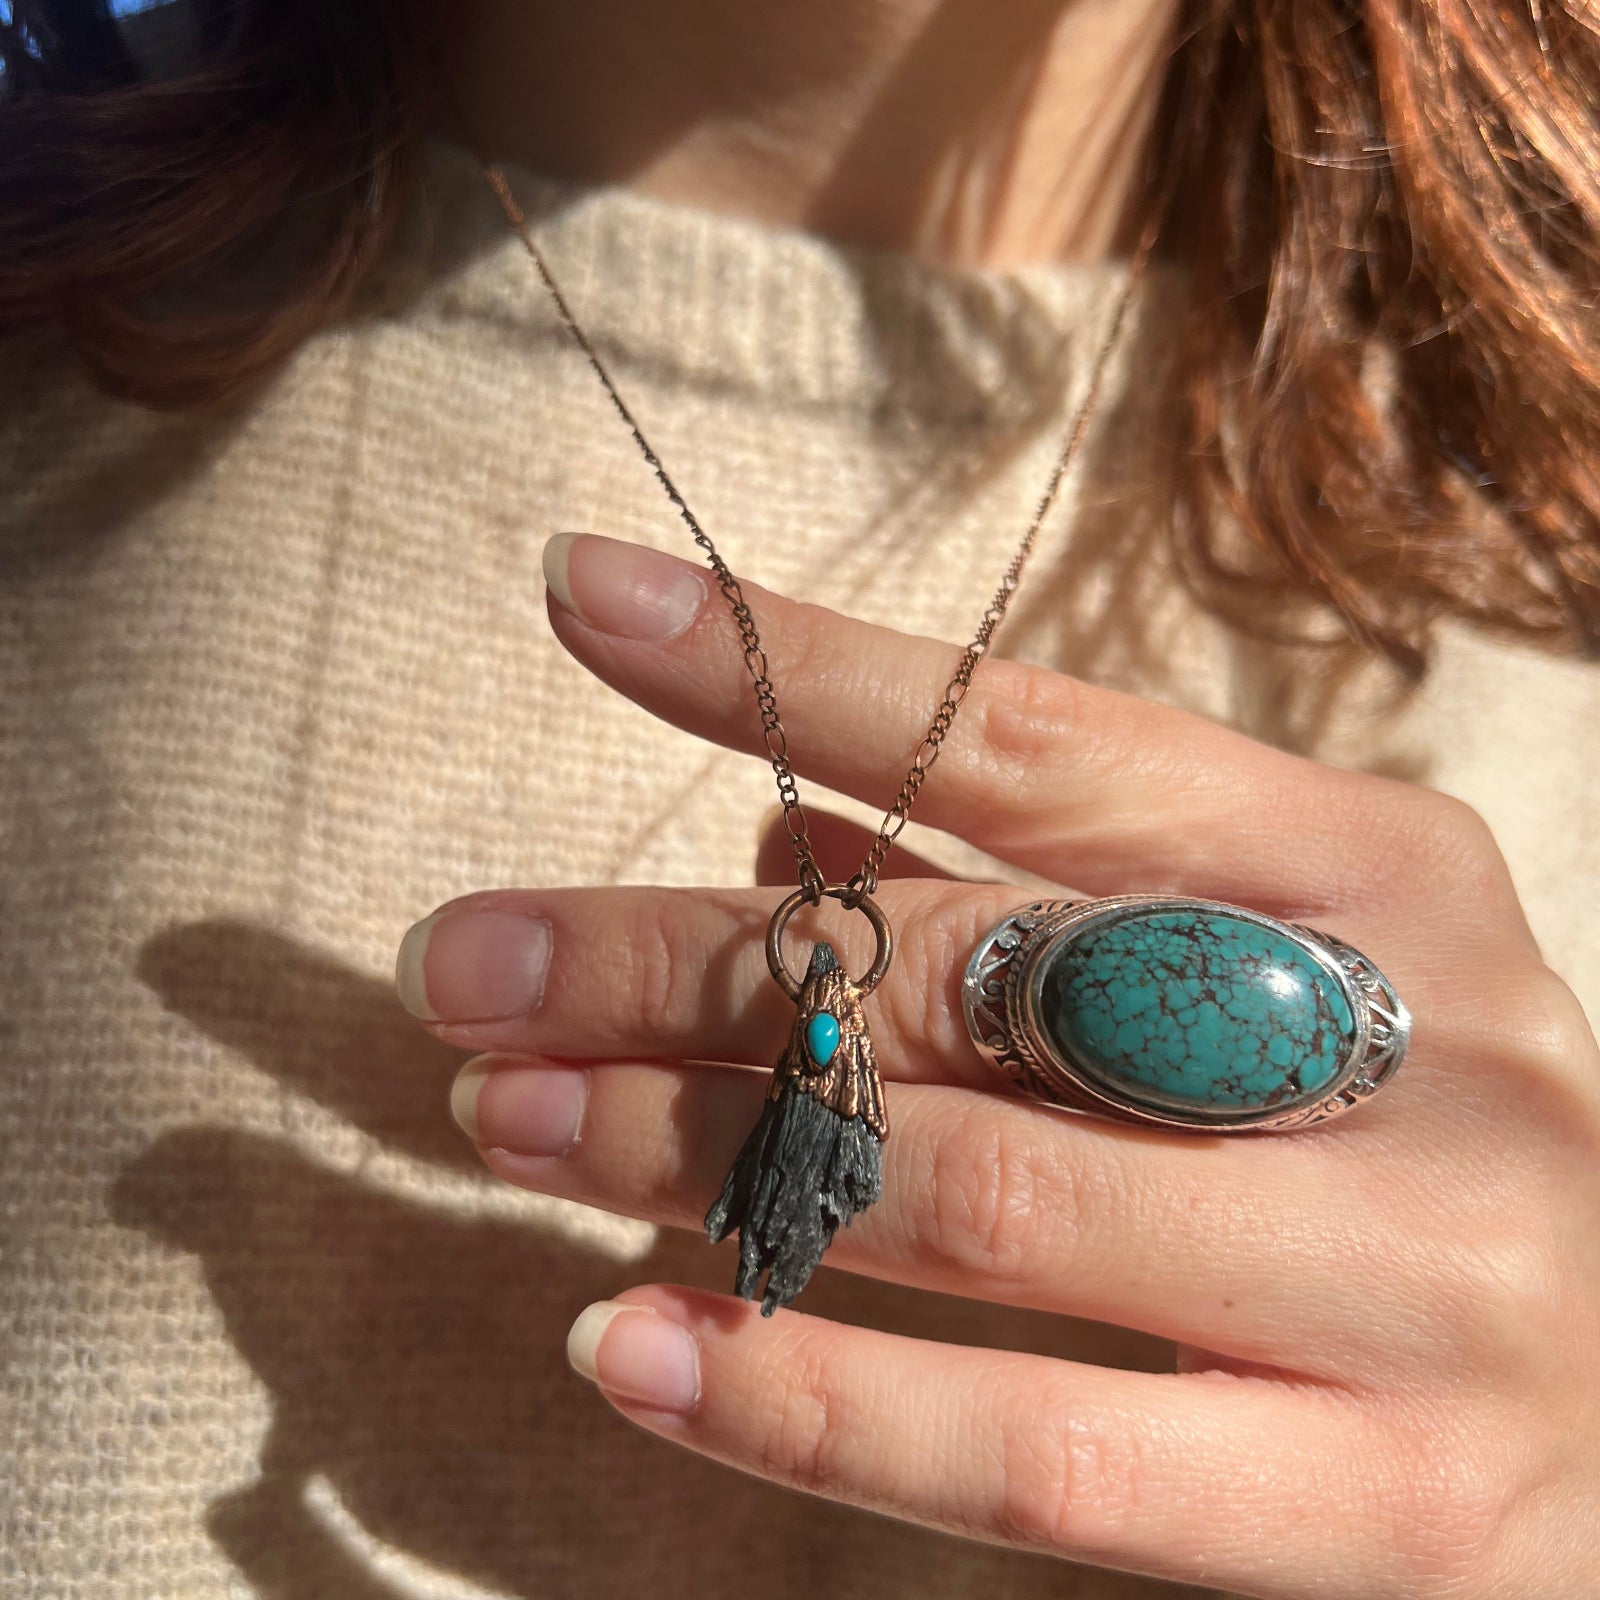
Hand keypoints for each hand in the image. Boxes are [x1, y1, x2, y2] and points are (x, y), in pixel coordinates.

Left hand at [396, 533, 1599, 1597]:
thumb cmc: (1413, 1133)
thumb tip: (773, 856)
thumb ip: (1040, 905)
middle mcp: (1418, 1049)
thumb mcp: (1266, 962)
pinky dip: (801, 1393)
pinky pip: (1035, 1453)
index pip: (1036, 737)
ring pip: (972, 1200)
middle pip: (965, 979)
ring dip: (698, 1154)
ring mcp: (1420, 1289)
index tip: (592, 598)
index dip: (795, 665)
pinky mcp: (1396, 1512)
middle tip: (468, 964)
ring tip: (507, 1122)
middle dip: (679, 966)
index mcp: (1381, 869)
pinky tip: (628, 1343)